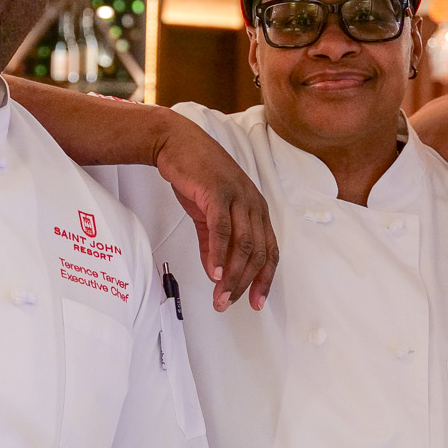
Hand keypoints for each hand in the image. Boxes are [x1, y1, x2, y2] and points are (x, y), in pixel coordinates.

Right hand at [152, 118, 277, 311]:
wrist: (177, 143)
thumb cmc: (197, 177)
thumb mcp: (208, 215)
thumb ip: (213, 245)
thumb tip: (215, 274)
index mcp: (257, 210)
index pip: (269, 252)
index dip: (264, 280)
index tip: (256, 303)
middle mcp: (254, 204)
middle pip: (258, 253)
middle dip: (244, 284)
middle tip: (227, 304)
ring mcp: (238, 197)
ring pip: (243, 245)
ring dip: (232, 275)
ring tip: (220, 296)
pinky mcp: (218, 193)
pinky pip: (222, 229)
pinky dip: (219, 254)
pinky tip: (214, 273)